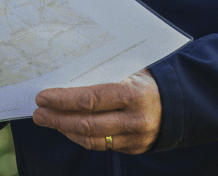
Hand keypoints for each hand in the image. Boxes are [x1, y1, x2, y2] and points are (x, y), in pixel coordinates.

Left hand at [32, 69, 161, 154]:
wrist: (179, 103)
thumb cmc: (147, 80)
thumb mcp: (131, 69)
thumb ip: (104, 72)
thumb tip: (66, 70)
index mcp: (133, 94)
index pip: (90, 100)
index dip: (63, 100)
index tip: (43, 97)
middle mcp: (135, 119)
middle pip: (87, 124)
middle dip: (57, 118)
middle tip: (38, 113)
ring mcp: (135, 138)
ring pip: (92, 140)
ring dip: (65, 130)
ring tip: (48, 120)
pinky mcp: (135, 149)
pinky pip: (102, 146)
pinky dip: (81, 138)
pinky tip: (69, 128)